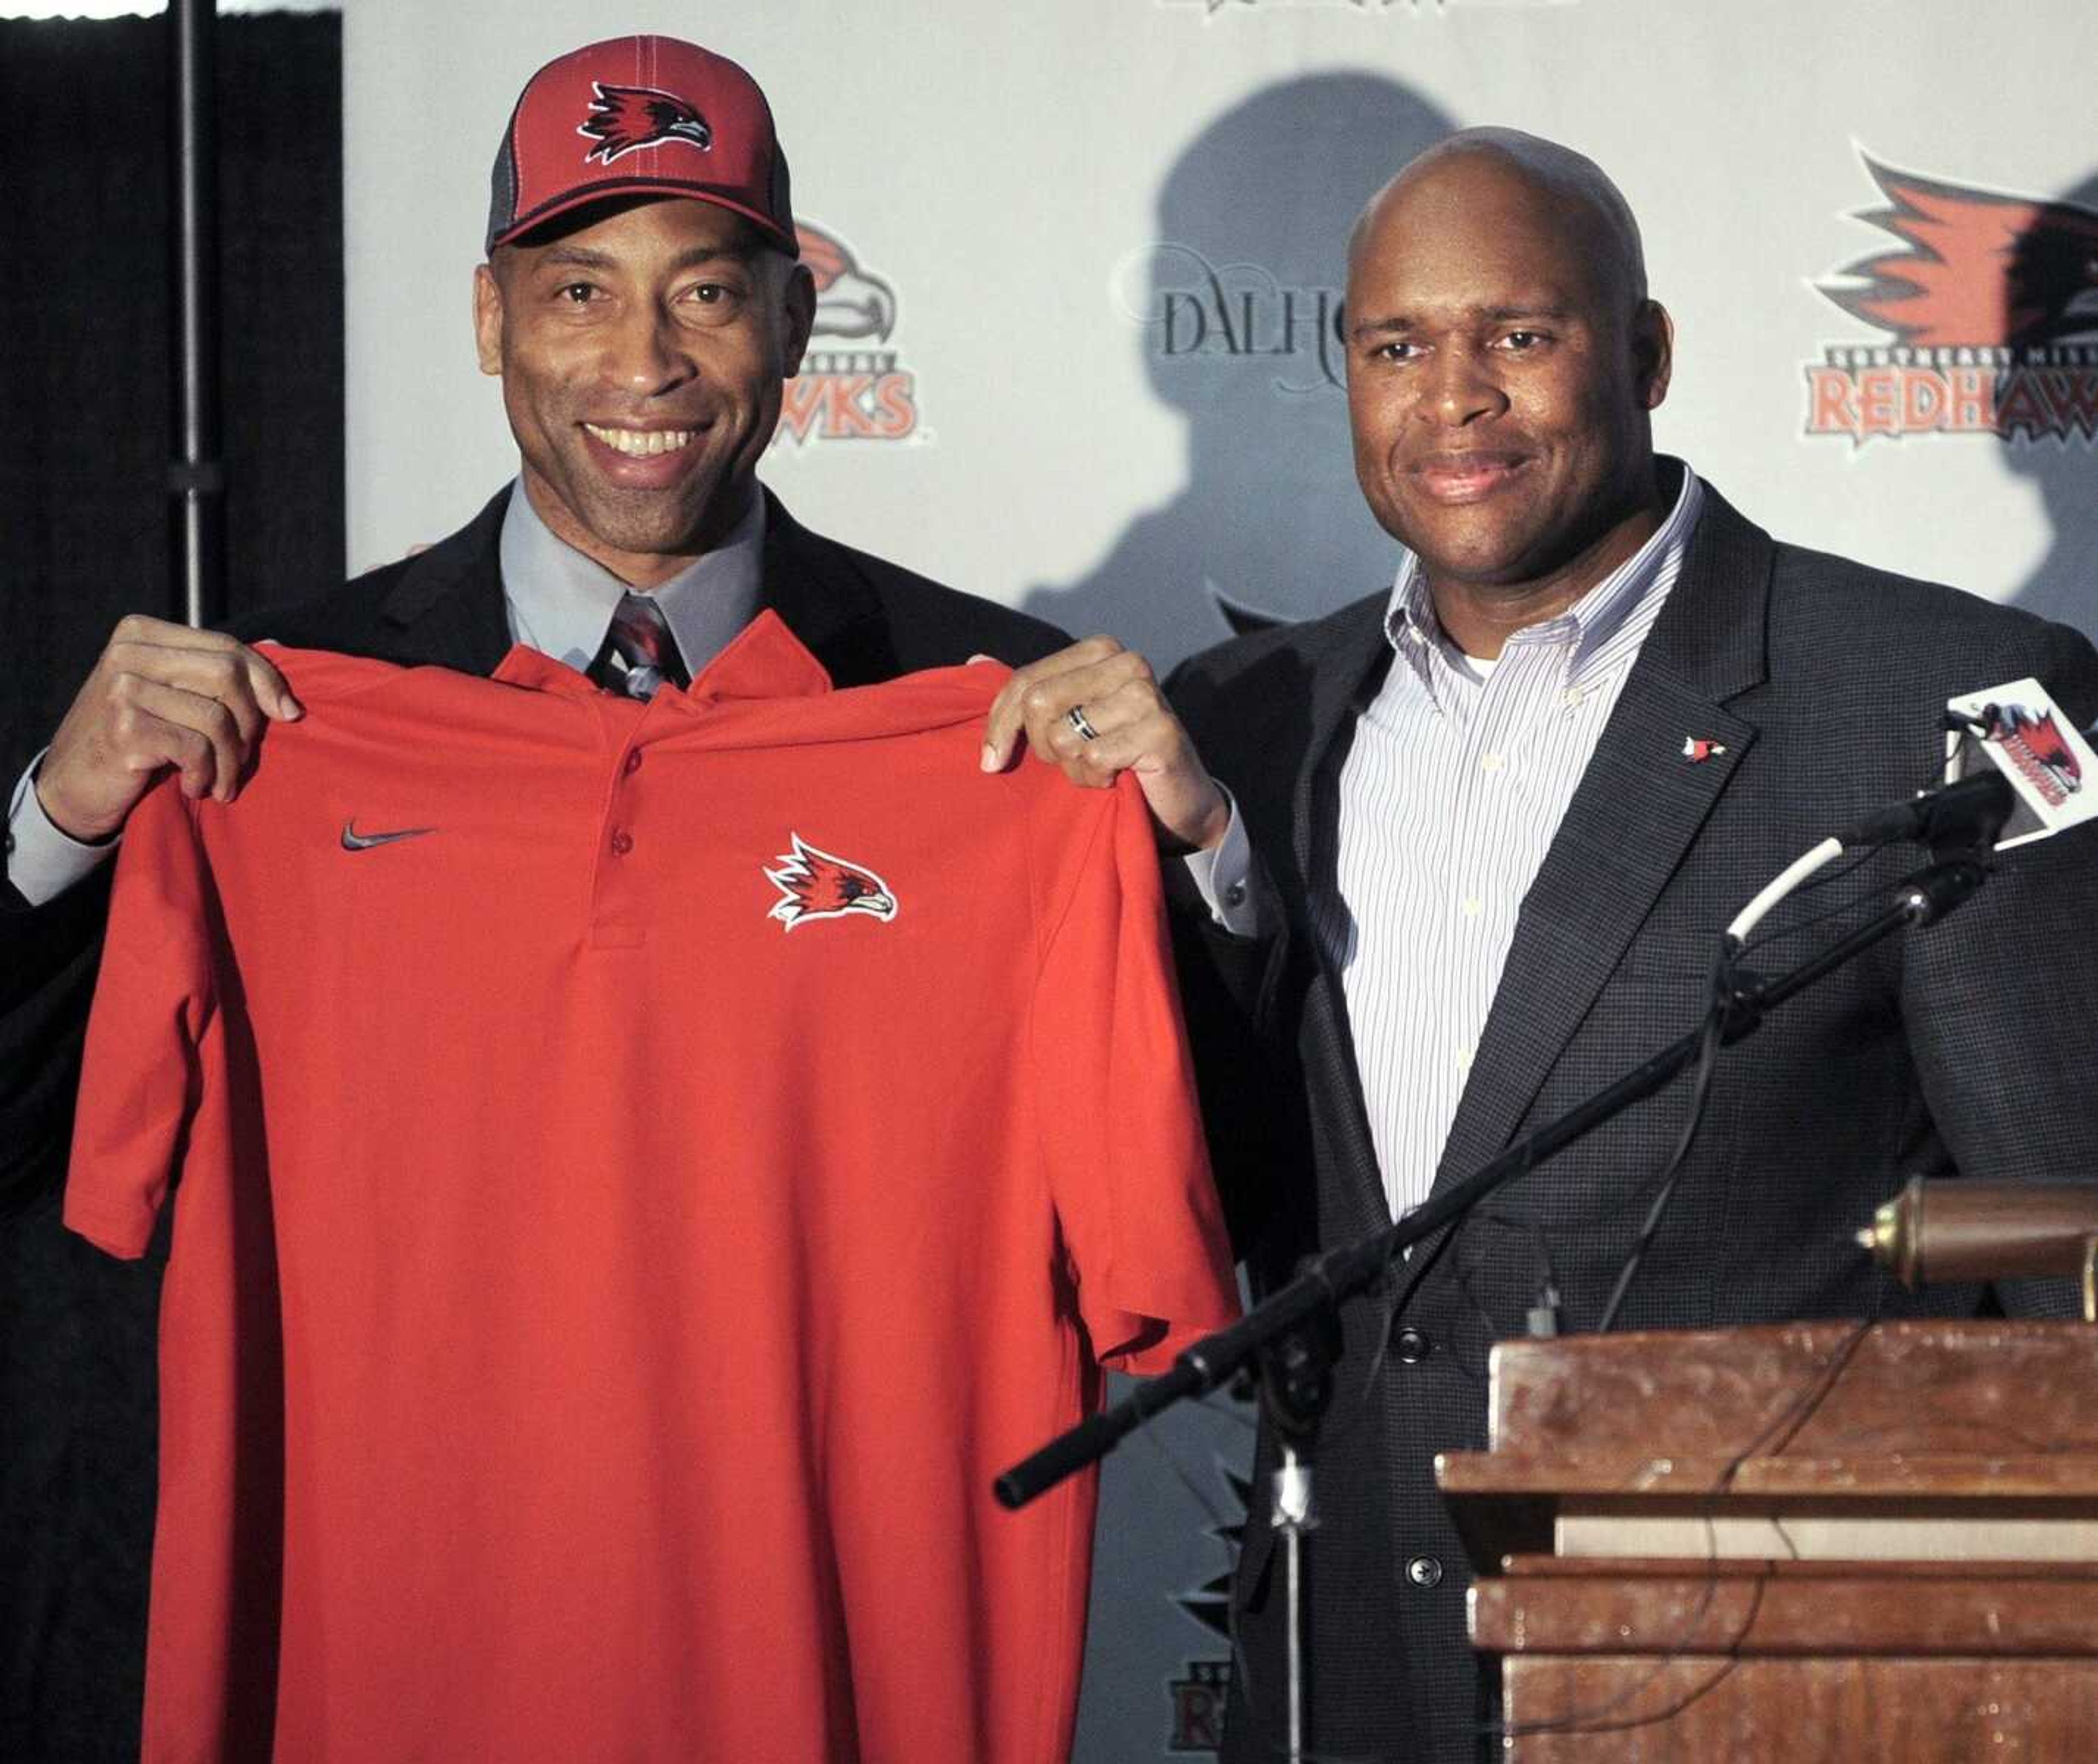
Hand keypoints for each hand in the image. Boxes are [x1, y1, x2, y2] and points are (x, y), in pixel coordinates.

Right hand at [36, 616, 301, 841]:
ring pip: (217, 717)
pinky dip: (206, 775)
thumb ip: (212, 678)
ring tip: (221, 781)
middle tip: (244, 755)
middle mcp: (128, 653)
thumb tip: (284, 678)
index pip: (227, 648)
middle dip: (250, 721)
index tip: (288, 713)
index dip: (267, 681)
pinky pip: (197, 748)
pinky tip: (195, 787)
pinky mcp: (125, 727)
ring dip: (230, 760)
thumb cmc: (133, 739)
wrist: (73, 786)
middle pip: (227, 675)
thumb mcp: (170, 697)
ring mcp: (123, 688)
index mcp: (141, 634)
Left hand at [980, 636, 1229, 853]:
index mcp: (1100, 651)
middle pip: (1038, 702)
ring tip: (1100, 770)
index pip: (1025, 680)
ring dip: (1073, 769)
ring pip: (1064, 735)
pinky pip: (1093, 759)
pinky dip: (1096, 781)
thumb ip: (1027, 690)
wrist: (1179, 802)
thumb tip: (973, 662)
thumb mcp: (1067, 720)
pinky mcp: (1161, 730)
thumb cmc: (1117, 758)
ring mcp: (1146, 694)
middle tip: (1069, 763)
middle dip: (1042, 746)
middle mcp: (1126, 662)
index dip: (999, 725)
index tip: (990, 761)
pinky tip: (1118, 779)